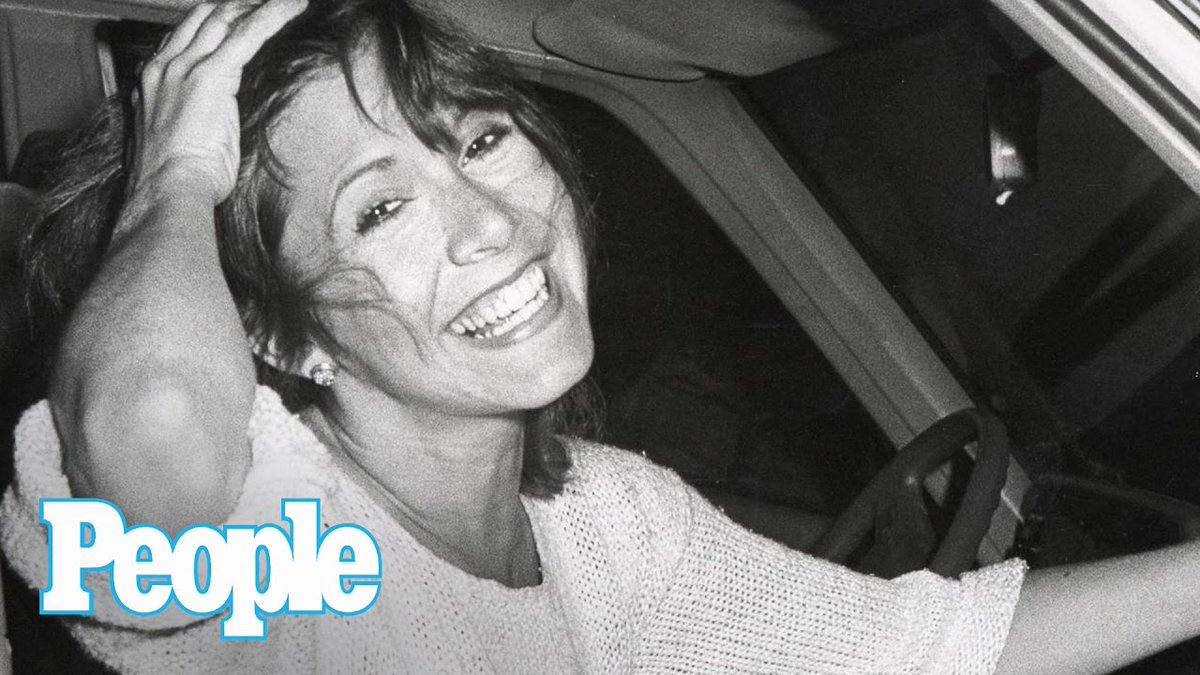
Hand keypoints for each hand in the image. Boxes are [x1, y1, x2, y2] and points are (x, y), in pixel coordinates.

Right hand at [128, 0, 306, 205]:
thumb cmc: (177, 181)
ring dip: (260, 5)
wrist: (166, 192)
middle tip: (270, 3)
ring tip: (290, 2)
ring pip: (226, 17)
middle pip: (206, 16)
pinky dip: (275, 14)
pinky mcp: (209, 77)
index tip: (244, 14)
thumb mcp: (180, 140)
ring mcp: (184, 68)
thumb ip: (194, 117)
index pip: (188, 33)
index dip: (218, 18)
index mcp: (154, 79)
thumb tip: (216, 120)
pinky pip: (248, 33)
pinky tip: (296, 5)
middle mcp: (164, 66)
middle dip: (240, 4)